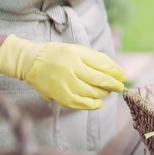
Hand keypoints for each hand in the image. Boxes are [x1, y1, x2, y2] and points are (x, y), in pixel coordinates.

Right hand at [0, 35, 125, 109]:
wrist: (30, 61)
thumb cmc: (57, 54)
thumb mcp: (76, 49)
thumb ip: (94, 58)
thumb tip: (114, 70)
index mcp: (78, 54)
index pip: (103, 65)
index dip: (116, 73)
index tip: (122, 77)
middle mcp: (72, 68)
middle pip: (100, 80)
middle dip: (113, 85)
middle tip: (118, 87)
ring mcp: (65, 82)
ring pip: (92, 92)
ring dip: (103, 94)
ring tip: (107, 92)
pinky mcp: (59, 94)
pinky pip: (79, 103)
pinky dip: (91, 105)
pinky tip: (98, 103)